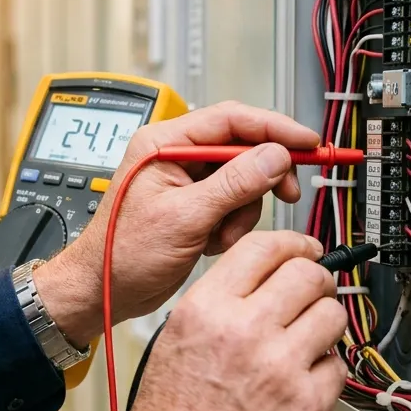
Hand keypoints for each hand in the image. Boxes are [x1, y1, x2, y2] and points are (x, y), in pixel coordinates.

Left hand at [34, 102, 320, 343]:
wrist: (102, 291)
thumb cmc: (121, 254)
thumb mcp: (184, 218)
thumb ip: (233, 184)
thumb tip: (275, 156)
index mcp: (163, 144)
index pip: (231, 119)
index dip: (274, 129)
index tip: (308, 142)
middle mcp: (175, 156)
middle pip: (241, 149)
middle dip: (262, 178)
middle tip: (286, 193)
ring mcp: (184, 183)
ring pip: (242, 181)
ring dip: (242, 212)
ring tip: (220, 236)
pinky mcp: (193, 207)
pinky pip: (232, 206)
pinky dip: (231, 226)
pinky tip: (211, 244)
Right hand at [99, 231, 347, 410]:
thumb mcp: (173, 342)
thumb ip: (218, 307)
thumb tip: (260, 285)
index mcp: (205, 309)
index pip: (264, 247)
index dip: (292, 244)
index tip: (304, 250)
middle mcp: (244, 330)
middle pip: (308, 274)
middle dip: (317, 281)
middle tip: (314, 294)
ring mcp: (281, 367)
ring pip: (332, 315)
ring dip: (324, 325)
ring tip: (305, 344)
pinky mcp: (308, 405)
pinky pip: (338, 368)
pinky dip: (325, 374)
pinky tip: (300, 385)